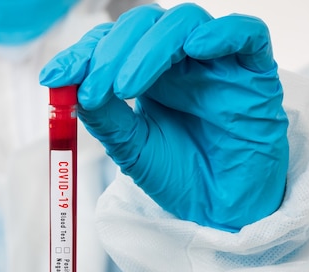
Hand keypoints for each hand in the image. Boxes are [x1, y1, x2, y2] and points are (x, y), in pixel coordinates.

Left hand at [40, 3, 288, 231]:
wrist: (220, 211)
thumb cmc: (179, 177)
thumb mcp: (131, 148)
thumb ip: (105, 115)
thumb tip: (71, 86)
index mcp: (149, 74)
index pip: (113, 43)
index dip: (84, 53)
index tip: (53, 76)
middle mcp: (180, 61)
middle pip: (144, 25)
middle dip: (110, 52)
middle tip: (92, 90)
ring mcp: (217, 63)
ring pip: (184, 22)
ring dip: (148, 49)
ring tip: (125, 89)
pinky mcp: (256, 72)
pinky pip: (248, 33)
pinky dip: (221, 33)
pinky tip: (195, 49)